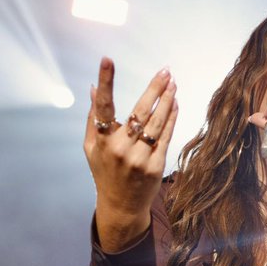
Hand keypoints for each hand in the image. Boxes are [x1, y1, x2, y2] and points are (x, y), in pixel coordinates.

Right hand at [85, 58, 177, 251]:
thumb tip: (91, 88)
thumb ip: (92, 118)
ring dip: (167, 100)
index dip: (105, 82)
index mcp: (101, 141)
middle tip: (165, 71)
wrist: (121, 205)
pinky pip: (165, 137)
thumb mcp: (91, 147)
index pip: (103, 106)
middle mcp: (120, 149)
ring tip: (173, 83)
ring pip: (156, 123)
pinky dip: (171, 118)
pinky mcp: (155, 166)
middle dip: (154, 88)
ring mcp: (139, 158)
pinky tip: (175, 103)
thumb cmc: (104, 172)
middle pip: (139, 112)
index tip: (107, 60)